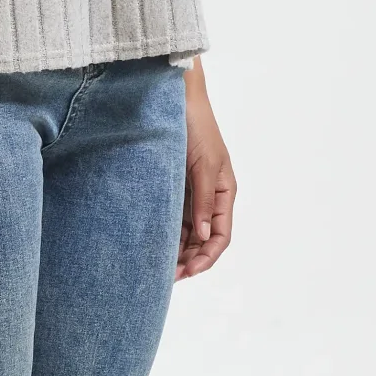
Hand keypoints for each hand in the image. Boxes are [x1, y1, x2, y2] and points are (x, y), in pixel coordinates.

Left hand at [176, 69, 234, 279]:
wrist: (174, 98)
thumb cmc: (196, 126)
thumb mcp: (203, 164)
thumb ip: (204, 201)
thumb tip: (202, 236)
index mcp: (224, 193)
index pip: (220, 236)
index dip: (206, 258)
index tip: (187, 272)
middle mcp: (209, 198)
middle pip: (202, 240)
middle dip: (189, 260)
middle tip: (166, 277)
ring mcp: (190, 194)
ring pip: (185, 233)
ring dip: (175, 251)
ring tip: (157, 268)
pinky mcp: (172, 187)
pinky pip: (170, 218)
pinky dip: (164, 234)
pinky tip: (151, 245)